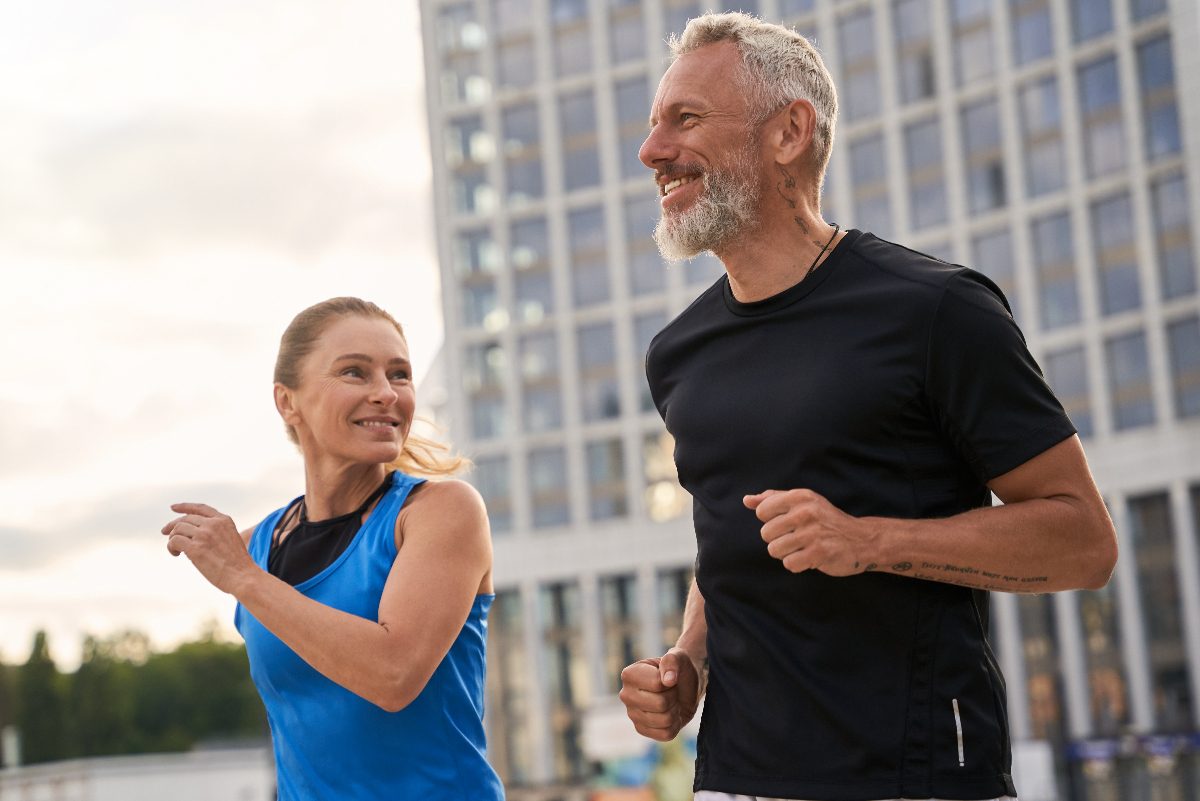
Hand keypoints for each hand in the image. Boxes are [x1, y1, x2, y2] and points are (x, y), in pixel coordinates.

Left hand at [161, 503, 255, 593]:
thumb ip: (216, 533)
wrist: (243, 576)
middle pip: (185, 519)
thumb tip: (192, 537)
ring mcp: (204, 535)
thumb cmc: (237, 564)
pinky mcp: (195, 548)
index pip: (200, 508)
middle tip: (165, 533)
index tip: (173, 507)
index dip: (185, 506)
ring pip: (178, 529)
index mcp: (224, 520)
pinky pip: (174, 541)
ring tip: (177, 551)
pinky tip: (176, 555)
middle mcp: (213, 524)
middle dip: (173, 526)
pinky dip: (171, 548)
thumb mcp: (231, 540)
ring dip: (173, 539)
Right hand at [618, 648, 703, 741]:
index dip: (670, 681)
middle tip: (672, 690)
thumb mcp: (679, 658)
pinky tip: (670, 713)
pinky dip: (675, 724)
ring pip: (664, 720)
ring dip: (675, 710)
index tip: (669, 677)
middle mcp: (626, 695)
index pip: (657, 684)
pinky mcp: (641, 729)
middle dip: (673, 696)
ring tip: (671, 701)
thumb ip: (672, 661)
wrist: (684, 686)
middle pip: (660, 704)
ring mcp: (632, 714)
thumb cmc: (679, 670)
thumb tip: (668, 680)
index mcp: (629, 674)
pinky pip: (665, 734)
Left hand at [744, 488, 874, 575]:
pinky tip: (809, 557)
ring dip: (786, 553)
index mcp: (800, 496)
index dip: (770, 521)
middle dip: (778, 539)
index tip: (787, 523)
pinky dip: (796, 565)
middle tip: (797, 538)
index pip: (762, 511)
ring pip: (774, 550)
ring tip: (802, 548)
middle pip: (765, 533)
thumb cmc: (826, 520)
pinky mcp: (819, 553)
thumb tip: (747, 500)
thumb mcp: (803, 502)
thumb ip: (773, 499)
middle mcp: (806, 512)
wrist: (862, 539)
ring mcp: (813, 533)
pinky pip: (789, 564)